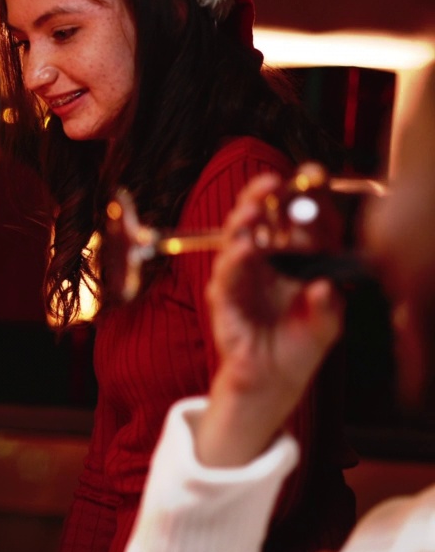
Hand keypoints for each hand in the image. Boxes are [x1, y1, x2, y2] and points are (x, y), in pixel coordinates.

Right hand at [198, 174, 344, 466]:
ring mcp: (243, 274)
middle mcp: (267, 258)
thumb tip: (324, 285)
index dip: (305, 195)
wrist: (274, 377)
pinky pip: (226, 272)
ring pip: (238, 235)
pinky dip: (234, 258)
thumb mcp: (327, 323)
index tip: (313, 174)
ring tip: (252, 208)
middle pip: (262, 214)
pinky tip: (245, 247)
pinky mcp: (224, 296)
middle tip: (273, 183)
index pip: (299, 217)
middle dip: (263, 195)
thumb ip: (328, 305)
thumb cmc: (300, 343)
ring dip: (243, 219)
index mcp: (296, 256)